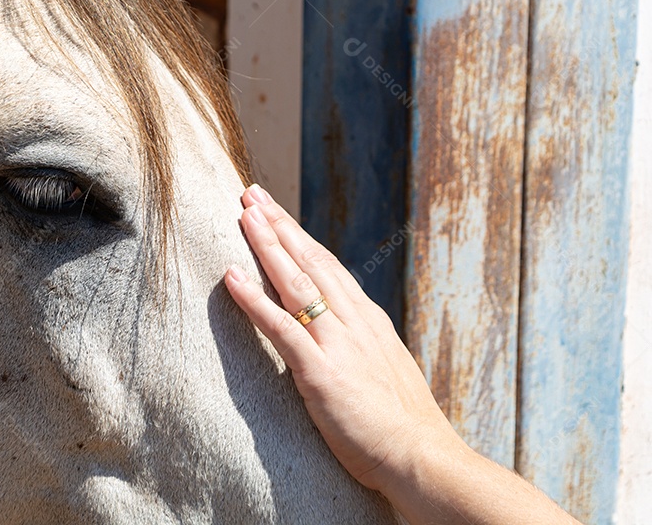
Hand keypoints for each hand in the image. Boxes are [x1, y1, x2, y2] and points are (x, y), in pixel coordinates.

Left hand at [224, 185, 462, 494]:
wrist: (422, 459)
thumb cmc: (405, 428)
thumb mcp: (386, 373)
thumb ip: (362, 349)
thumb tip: (345, 338)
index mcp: (369, 322)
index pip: (329, 267)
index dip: (300, 237)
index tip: (278, 212)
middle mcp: (354, 323)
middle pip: (311, 261)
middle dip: (279, 225)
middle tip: (252, 194)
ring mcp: (338, 344)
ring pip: (295, 282)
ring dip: (267, 245)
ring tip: (243, 214)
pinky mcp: (321, 373)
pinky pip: (281, 327)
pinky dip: (253, 299)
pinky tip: (230, 277)